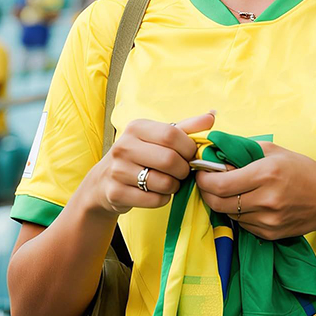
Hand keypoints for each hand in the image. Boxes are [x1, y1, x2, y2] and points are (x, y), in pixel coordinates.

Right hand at [86, 111, 214, 215]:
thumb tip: (212, 115)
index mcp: (136, 128)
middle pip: (170, 160)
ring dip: (174, 186)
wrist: (104, 181)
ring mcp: (118, 170)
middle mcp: (123, 146)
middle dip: (183, 170)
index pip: (172, 135)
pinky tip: (157, 192)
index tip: (190, 155)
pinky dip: (163, 198)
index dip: (188, 148)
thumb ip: (186, 127)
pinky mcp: (116, 193)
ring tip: (169, 182)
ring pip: (164, 183)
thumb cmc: (140, 155)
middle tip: (182, 172)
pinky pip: (155, 200)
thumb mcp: (159, 137)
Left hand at [194, 141, 315, 240]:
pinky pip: (242, 225)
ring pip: (228, 215)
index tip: (201, 172)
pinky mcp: (270, 234)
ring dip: (221, 203)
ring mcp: (268, 220)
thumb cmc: (302, 169)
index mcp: (266, 174)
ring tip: (227, 190)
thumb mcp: (274, 151)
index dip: (204, 179)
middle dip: (206, 192)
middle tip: (207, 182)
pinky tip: (244, 203)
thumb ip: (243, 150)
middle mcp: (266, 199)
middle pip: (218, 203)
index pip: (221, 183)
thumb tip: (215, 151)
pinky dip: (237, 214)